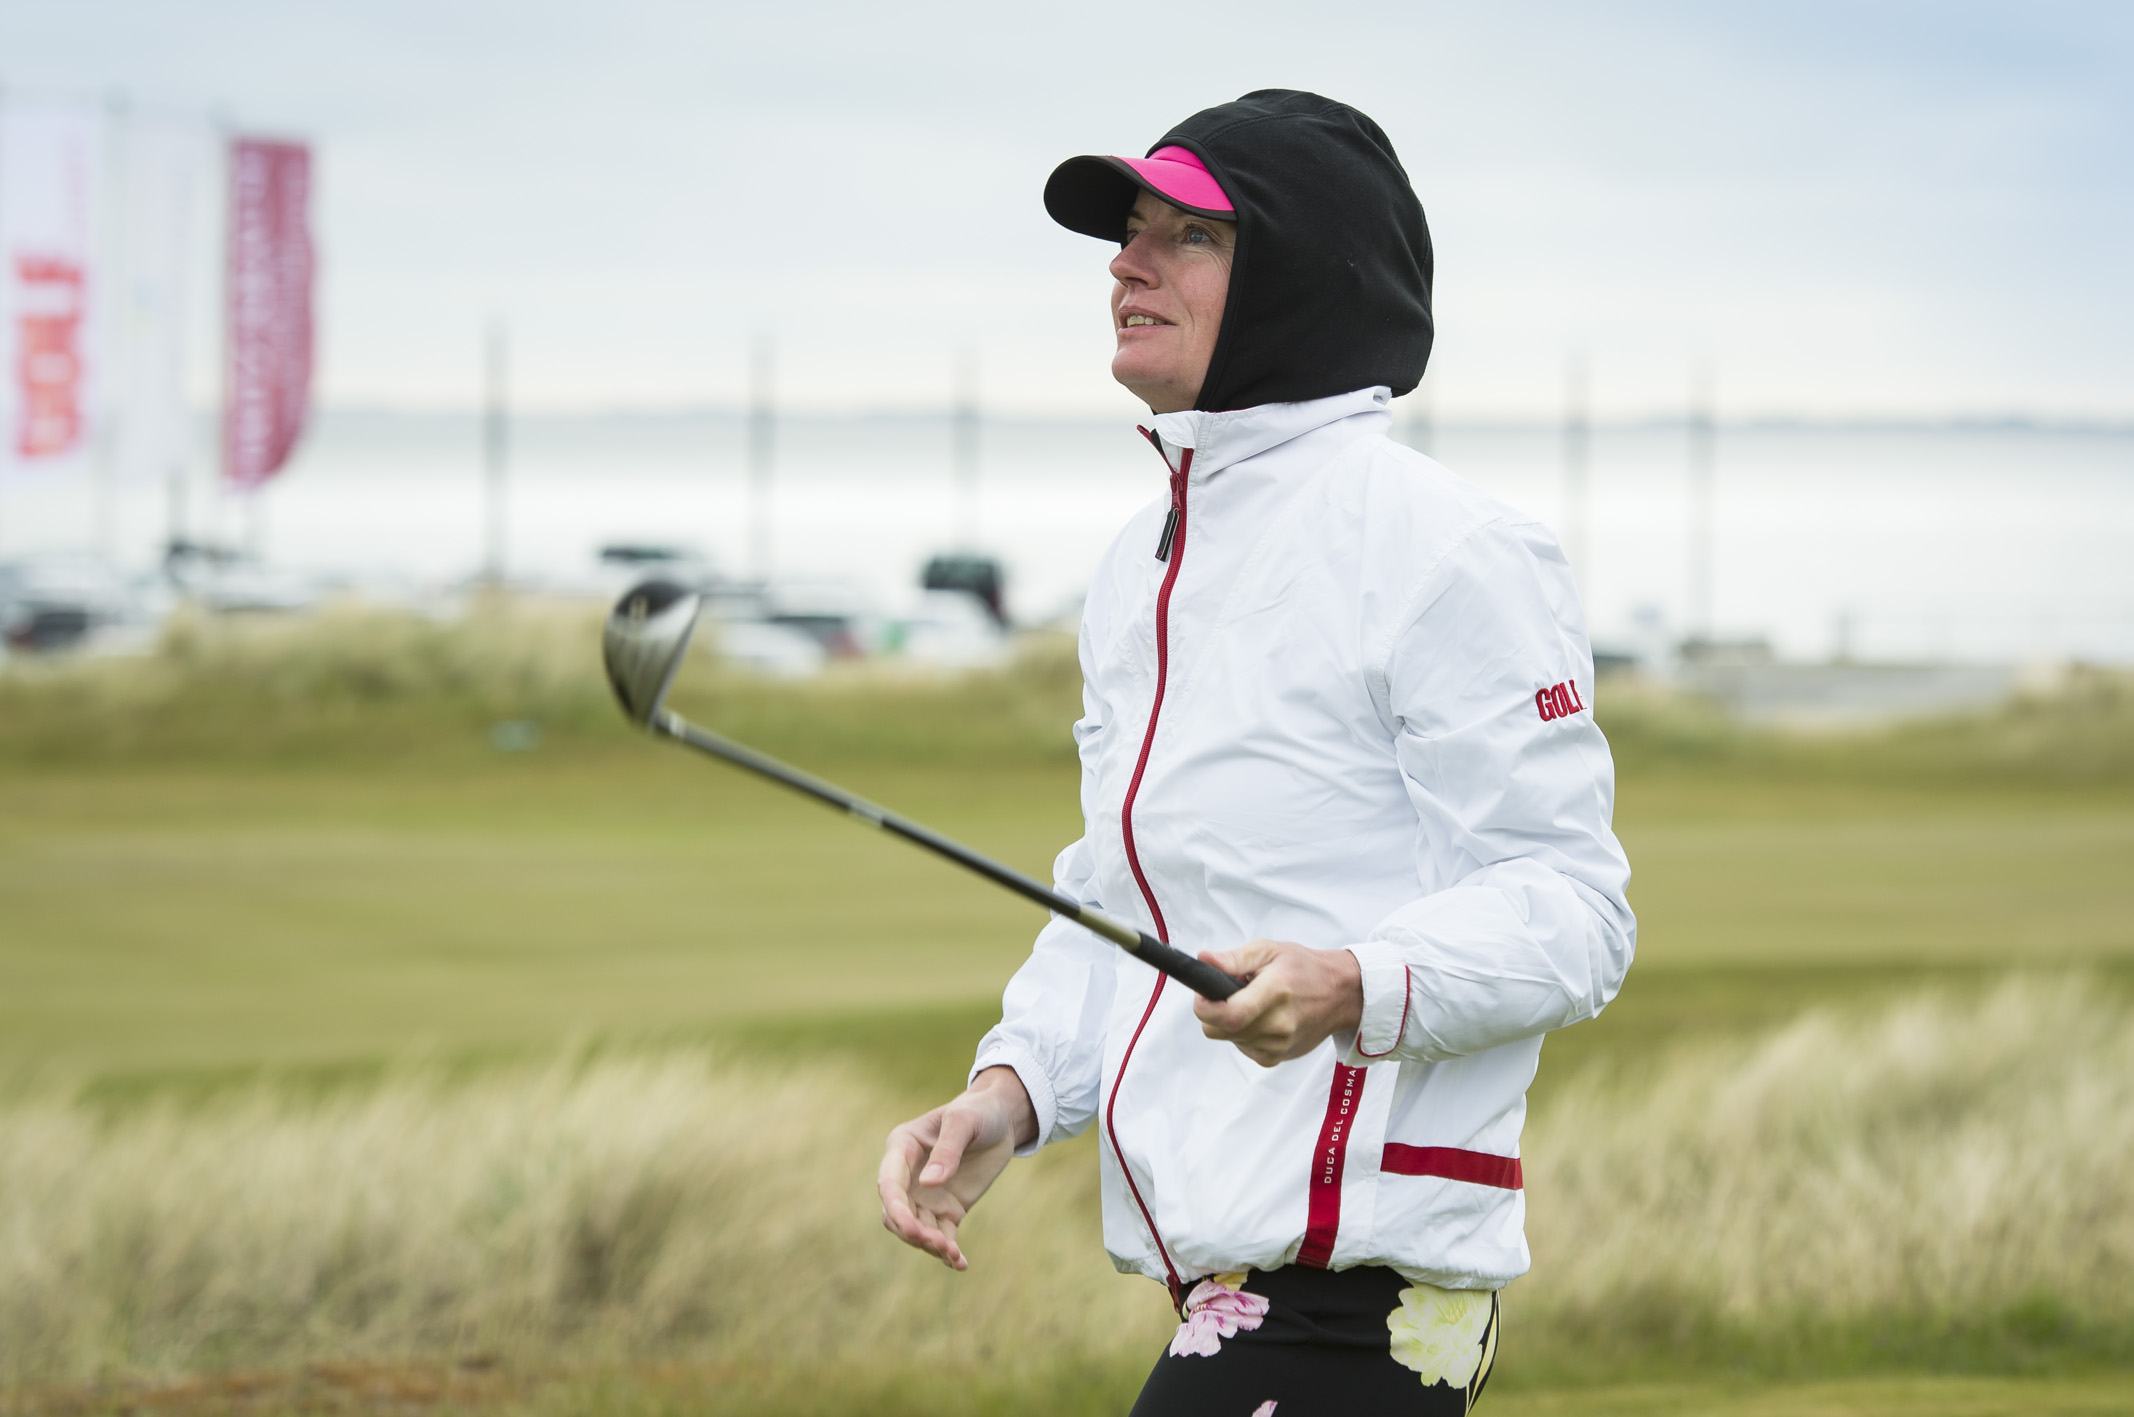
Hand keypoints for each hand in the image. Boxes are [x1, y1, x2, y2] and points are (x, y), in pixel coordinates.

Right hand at [877, 1065, 1034, 1270]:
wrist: (1001, 1120)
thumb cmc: (977, 1112)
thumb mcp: (964, 1122)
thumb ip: (948, 1151)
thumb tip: (927, 1184)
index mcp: (902, 1148)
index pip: (888, 1185)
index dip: (896, 1209)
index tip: (913, 1229)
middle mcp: (908, 1176)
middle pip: (897, 1214)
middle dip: (913, 1233)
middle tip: (940, 1244)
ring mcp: (926, 1196)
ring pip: (917, 1230)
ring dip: (931, 1246)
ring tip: (955, 1256)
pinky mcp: (947, 1210)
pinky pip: (942, 1236)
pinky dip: (948, 1252)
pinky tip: (961, 1264)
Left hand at [1193, 939, 1363, 1066]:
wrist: (1339, 994)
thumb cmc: (1304, 968)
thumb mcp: (1269, 950)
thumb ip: (1234, 958)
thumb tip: (1204, 960)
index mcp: (1275, 993)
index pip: (1230, 1015)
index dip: (1205, 1007)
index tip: (1202, 994)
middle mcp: (1278, 1025)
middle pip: (1219, 1031)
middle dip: (1213, 1011)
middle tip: (1229, 992)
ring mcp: (1279, 1045)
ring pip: (1229, 1040)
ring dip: (1230, 1022)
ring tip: (1252, 1002)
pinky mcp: (1277, 1058)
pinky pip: (1243, 1048)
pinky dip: (1242, 1035)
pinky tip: (1260, 1018)